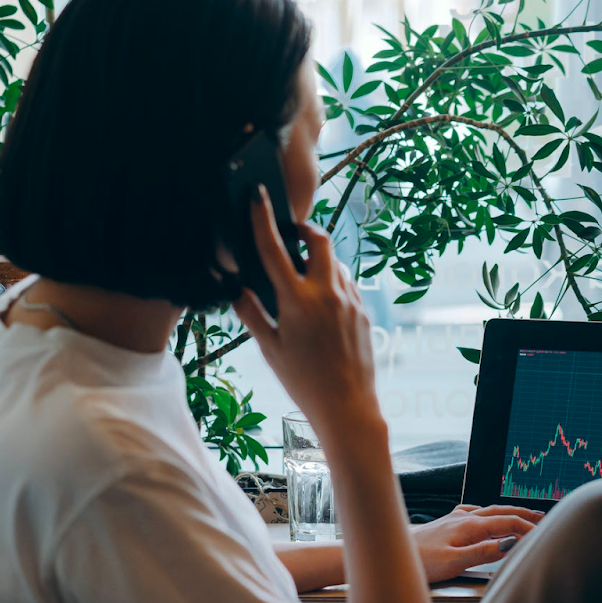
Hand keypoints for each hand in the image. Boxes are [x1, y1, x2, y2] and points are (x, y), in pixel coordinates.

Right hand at [233, 188, 380, 436]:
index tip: (257, 195)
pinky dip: (334, 283)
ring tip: (304, 278)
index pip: (273, 249)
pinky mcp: (364, 312)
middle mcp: (327, 293)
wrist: (348, 407)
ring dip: (320, 261)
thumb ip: (251, 313)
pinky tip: (323, 304)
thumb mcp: (269, 348)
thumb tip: (237, 289)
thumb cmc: (303, 382)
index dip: (262, 218)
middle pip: (320, 240)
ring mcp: (350, 301)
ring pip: (337, 264)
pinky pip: (348, 285)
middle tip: (293, 234)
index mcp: (297, 300)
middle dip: (306, 230)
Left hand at [410, 505, 544, 581]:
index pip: (507, 524)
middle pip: (502, 513)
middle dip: (524, 515)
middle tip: (545, 518)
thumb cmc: (420, 561)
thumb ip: (483, 552)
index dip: (528, 528)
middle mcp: (464, 517)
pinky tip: (485, 515)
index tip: (545, 534)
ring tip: (524, 515)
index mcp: (470, 526)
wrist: (391, 553)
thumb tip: (510, 544)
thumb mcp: (454, 562)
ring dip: (509, 513)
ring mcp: (455, 518)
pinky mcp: (447, 523)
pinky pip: (474, 512)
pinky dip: (488, 513)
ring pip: (489, 511)